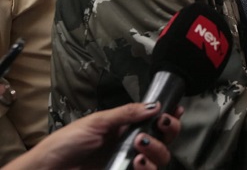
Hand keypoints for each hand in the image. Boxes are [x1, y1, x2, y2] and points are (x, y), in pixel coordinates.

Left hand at [3, 102, 182, 169]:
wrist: (47, 169)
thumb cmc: (65, 143)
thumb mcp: (97, 122)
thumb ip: (126, 113)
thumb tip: (154, 105)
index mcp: (126, 128)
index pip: (155, 121)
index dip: (170, 116)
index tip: (176, 110)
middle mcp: (131, 145)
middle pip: (165, 140)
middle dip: (169, 131)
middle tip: (161, 125)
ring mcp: (129, 163)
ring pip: (160, 159)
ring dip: (157, 150)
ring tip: (140, 147)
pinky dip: (147, 168)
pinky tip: (137, 163)